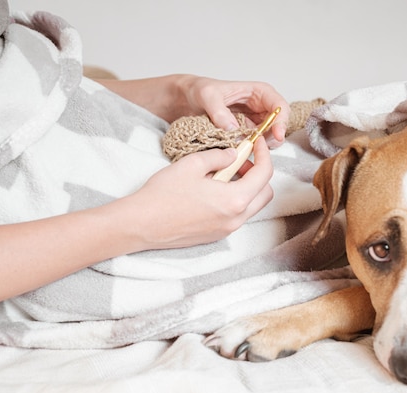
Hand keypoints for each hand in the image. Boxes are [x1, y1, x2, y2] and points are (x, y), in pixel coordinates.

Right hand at [120, 137, 273, 248]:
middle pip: (265, 194)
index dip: (264, 154)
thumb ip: (219, 156)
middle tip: (239, 160)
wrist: (142, 224)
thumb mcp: (193, 164)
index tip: (256, 142)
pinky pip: (237, 216)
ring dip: (246, 187)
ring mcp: (227, 230)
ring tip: (223, 173)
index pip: (265, 174)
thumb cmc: (163, 194)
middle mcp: (236, 219)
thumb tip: (233, 154)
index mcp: (235, 200)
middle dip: (258, 173)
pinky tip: (213, 189)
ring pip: (252, 206)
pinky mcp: (217, 236)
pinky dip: (235, 200)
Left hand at [175, 75, 289, 148]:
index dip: (282, 121)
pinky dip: (249, 150)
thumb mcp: (207, 95)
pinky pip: (253, 145)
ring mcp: (253, 123)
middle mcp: (259, 108)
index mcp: (258, 93)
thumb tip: (232, 127)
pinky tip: (238, 151)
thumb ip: (219, 111)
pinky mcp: (244, 135)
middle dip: (273, 137)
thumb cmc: (199, 90)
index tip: (277, 134)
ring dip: (260, 146)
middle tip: (259, 146)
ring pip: (267, 138)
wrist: (186, 100)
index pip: (280, 106)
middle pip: (278, 125)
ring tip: (244, 148)